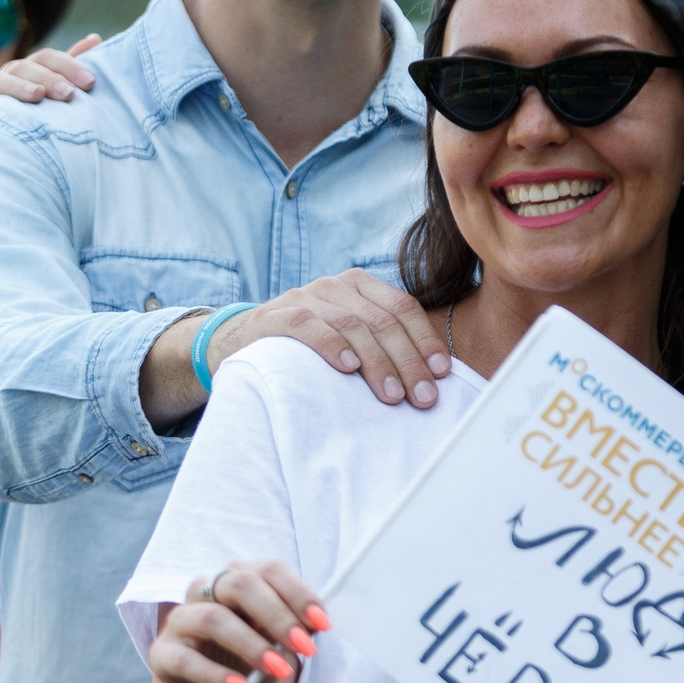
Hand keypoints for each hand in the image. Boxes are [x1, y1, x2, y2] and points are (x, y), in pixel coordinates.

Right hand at [0, 34, 101, 111]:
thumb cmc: (28, 121)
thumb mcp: (51, 95)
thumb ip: (68, 69)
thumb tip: (95, 38)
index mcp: (26, 73)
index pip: (46, 59)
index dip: (69, 65)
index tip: (91, 83)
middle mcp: (3, 80)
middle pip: (23, 68)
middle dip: (48, 78)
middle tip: (69, 94)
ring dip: (15, 87)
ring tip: (36, 96)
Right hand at [147, 561, 330, 682]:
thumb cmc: (247, 665)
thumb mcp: (276, 646)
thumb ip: (292, 631)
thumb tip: (314, 625)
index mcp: (237, 578)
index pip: (269, 570)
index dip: (299, 593)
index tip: (322, 623)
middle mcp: (205, 590)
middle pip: (239, 584)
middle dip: (278, 615)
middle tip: (305, 646)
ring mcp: (180, 620)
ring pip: (213, 618)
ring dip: (252, 644)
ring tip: (280, 670)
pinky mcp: (162, 653)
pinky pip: (186, 659)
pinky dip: (216, 675)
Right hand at [211, 270, 449, 408]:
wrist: (242, 342)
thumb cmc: (309, 348)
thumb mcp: (349, 338)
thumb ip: (382, 345)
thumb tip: (431, 379)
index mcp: (359, 286)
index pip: (402, 307)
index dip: (424, 340)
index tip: (441, 373)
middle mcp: (334, 285)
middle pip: (381, 320)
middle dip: (407, 360)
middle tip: (422, 397)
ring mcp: (303, 296)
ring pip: (351, 323)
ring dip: (376, 362)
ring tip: (392, 395)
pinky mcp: (274, 315)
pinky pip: (308, 324)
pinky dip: (331, 345)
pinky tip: (348, 368)